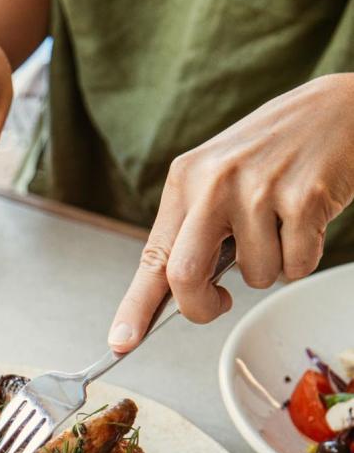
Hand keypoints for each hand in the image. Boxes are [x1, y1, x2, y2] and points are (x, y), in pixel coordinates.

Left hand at [109, 74, 353, 352]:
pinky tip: (305, 220)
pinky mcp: (303, 199)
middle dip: (201, 307)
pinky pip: (295, 266)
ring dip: (270, 268)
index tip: (121, 343)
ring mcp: (258, 189)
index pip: (153, 256)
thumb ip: (195, 229)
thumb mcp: (219, 178)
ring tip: (280, 225)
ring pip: (253, 278)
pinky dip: (302, 257)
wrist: (338, 109)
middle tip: (219, 304)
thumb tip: (176, 295)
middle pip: (186, 276)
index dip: (135, 307)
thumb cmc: (275, 153)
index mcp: (186, 180)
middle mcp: (215, 182)